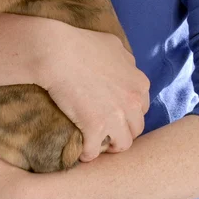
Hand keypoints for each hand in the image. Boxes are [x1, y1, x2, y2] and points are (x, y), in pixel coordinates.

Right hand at [37, 25, 149, 161]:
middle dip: (122, 130)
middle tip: (105, 131)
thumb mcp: (112, 45)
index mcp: (139, 83)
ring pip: (122, 144)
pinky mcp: (96, 127)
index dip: (127, 112)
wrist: (56, 52)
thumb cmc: (80, 44)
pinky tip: (80, 152)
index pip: (142, 108)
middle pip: (135, 128)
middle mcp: (133, 101)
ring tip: (95, 145)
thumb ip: (125, 60)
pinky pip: (94, 151)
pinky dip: (87, 154)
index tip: (114, 114)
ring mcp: (116, 116)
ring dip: (109, 145)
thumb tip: (127, 66)